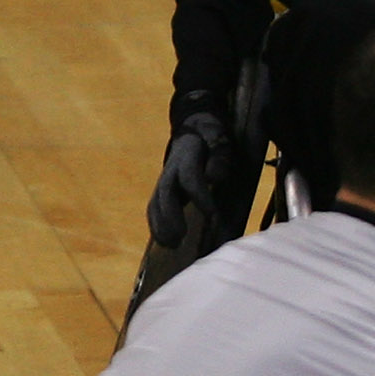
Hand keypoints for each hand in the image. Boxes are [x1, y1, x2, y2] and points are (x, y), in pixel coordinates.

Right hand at [146, 111, 231, 246]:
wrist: (192, 130)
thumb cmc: (211, 138)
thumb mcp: (220, 140)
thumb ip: (219, 156)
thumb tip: (213, 177)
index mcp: (186, 157)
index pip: (190, 178)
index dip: (200, 195)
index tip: (211, 214)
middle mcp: (170, 171)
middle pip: (165, 195)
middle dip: (170, 217)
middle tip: (180, 238)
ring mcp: (164, 181)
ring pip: (155, 204)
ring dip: (160, 226)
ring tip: (171, 246)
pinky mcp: (162, 191)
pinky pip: (154, 209)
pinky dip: (157, 226)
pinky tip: (166, 243)